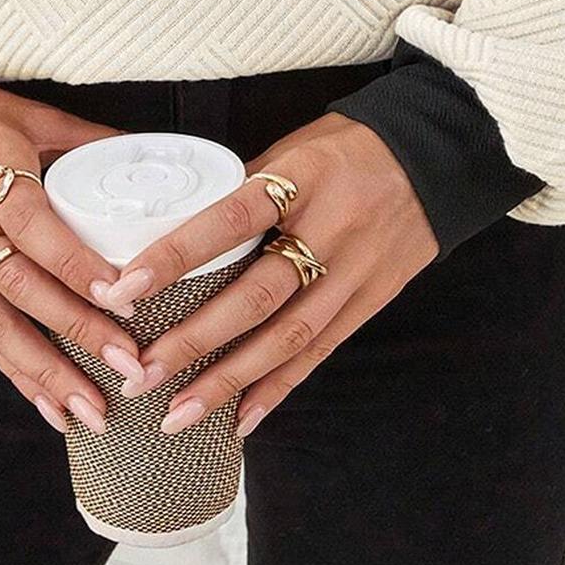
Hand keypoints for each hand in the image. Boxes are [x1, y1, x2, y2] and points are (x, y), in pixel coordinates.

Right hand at [0, 73, 160, 434]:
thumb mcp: (27, 112)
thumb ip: (86, 138)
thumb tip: (146, 151)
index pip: (38, 231)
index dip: (79, 268)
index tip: (126, 300)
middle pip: (22, 287)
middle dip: (77, 332)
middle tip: (127, 367)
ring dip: (45, 373)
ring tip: (90, 412)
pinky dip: (13, 370)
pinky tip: (47, 404)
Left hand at [100, 113, 438, 437]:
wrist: (439, 154)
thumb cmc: (352, 144)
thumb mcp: (296, 146)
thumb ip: (245, 186)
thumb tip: (178, 226)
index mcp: (303, 177)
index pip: (230, 218)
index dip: (176, 255)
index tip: (125, 289)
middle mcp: (330, 228)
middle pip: (256, 293)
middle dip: (194, 340)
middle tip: (140, 375)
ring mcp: (356, 270)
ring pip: (287, 335)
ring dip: (229, 381)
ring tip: (178, 415)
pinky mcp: (373, 298)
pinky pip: (321, 350)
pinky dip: (279, 387)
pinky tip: (241, 420)